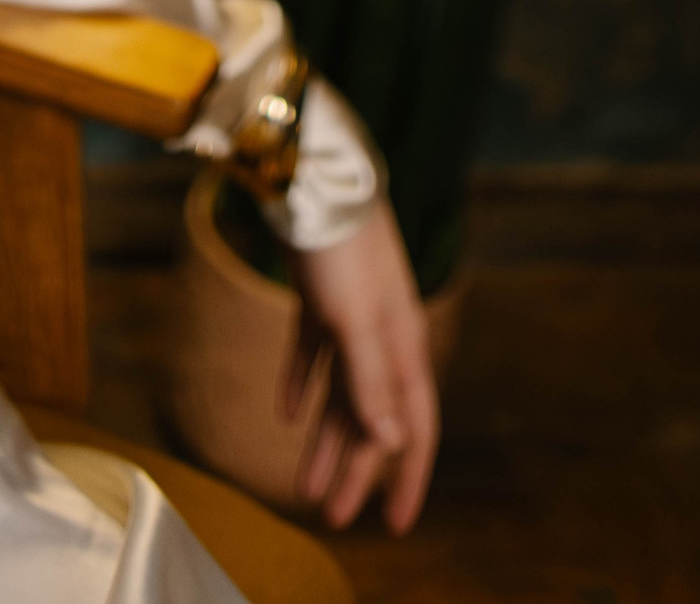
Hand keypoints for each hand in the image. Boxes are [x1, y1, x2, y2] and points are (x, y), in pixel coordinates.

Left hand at [283, 201, 439, 533]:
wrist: (312, 174)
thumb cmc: (341, 246)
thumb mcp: (355, 318)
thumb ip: (372, 380)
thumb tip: (392, 442)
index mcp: (402, 343)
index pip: (414, 426)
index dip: (406, 478)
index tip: (393, 525)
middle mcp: (382, 335)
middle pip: (371, 418)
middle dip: (354, 471)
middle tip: (328, 516)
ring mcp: (349, 315)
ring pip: (340, 394)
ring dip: (324, 439)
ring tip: (303, 485)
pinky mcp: (317, 298)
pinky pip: (311, 355)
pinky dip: (300, 384)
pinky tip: (285, 412)